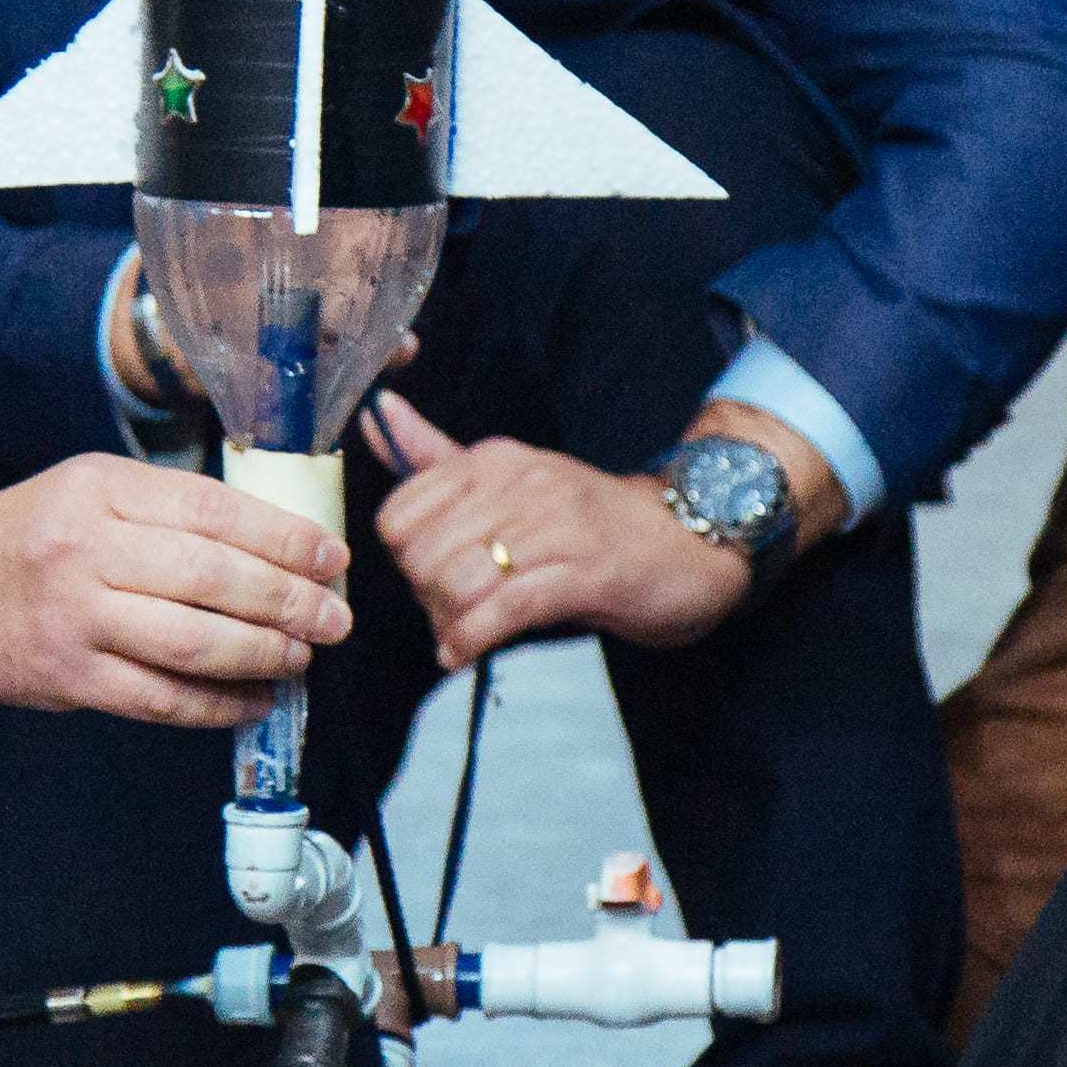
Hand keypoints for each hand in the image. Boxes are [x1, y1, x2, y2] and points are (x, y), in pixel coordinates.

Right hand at [0, 457, 351, 725]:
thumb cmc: (26, 536)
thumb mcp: (90, 491)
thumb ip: (168, 510)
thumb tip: (275, 544)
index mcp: (100, 490)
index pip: (212, 511)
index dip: (282, 537)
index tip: (330, 556)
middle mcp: (85, 550)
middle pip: (211, 578)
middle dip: (287, 601)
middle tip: (334, 618)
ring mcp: (74, 619)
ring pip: (192, 643)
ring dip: (262, 654)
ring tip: (302, 656)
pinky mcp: (67, 679)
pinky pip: (160, 699)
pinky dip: (217, 705)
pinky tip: (253, 700)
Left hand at [367, 395, 748, 666]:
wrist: (690, 540)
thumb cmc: (591, 520)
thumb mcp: (510, 478)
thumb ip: (436, 456)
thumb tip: (375, 413)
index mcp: (494, 460)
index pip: (400, 513)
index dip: (402, 558)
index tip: (425, 577)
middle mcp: (520, 485)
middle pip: (422, 555)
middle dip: (423, 597)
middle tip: (448, 614)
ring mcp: (556, 527)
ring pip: (459, 581)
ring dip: (448, 623)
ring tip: (462, 634)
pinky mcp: (586, 573)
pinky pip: (505, 609)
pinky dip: (472, 639)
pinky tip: (464, 653)